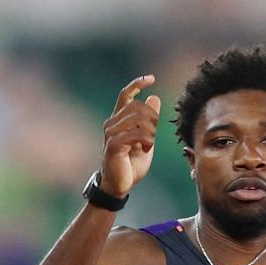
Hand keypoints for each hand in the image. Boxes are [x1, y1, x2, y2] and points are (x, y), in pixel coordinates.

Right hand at [99, 75, 159, 198]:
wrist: (119, 185)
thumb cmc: (130, 164)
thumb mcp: (146, 139)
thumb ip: (149, 121)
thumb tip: (154, 98)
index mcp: (118, 120)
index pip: (125, 94)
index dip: (137, 84)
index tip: (151, 78)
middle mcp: (111, 123)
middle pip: (137, 106)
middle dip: (153, 118)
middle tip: (154, 134)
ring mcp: (110, 133)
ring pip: (138, 118)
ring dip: (150, 131)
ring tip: (149, 144)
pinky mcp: (113, 144)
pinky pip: (136, 133)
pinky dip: (146, 140)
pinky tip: (145, 149)